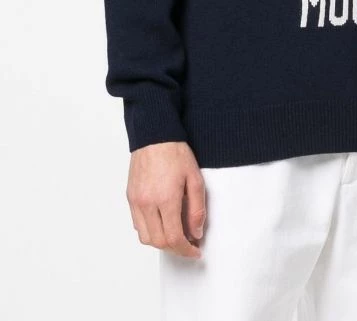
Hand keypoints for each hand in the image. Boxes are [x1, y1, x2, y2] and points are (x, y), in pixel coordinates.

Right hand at [126, 141, 205, 257]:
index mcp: (165, 198)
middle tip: (188, 245)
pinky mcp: (130, 197)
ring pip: (145, 237)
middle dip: (175, 249)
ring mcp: (136, 201)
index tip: (195, 250)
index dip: (186, 250)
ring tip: (175, 235)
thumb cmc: (175, 153)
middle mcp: (147, 203)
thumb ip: (197, 209)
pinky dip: (149, 230)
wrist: (154, 136)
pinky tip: (161, 223)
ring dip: (161, 242)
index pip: (174, 238)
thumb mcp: (195, 179)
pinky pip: (137, 224)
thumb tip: (196, 232)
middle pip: (158, 242)